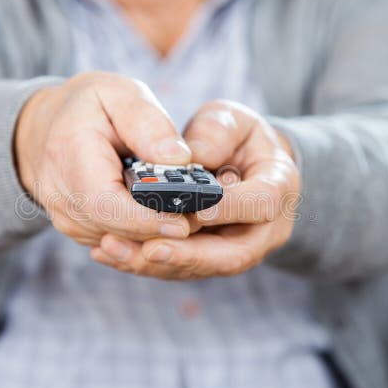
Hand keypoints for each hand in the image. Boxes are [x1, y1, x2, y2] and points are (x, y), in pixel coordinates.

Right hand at [15, 72, 192, 245]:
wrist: (47, 126)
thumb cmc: (89, 106)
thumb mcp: (120, 95)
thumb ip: (150, 124)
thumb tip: (179, 159)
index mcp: (69, 156)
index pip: (106, 203)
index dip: (146, 219)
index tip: (184, 221)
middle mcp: (62, 196)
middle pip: (117, 229)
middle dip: (160, 228)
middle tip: (199, 217)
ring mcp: (68, 218)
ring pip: (120, 242)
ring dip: (154, 233)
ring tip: (184, 210)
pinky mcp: (79, 230)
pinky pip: (117, 242)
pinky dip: (143, 233)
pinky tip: (162, 213)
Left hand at [90, 100, 300, 278]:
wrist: (242, 163)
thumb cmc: (236, 137)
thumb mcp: (231, 120)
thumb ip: (216, 133)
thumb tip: (191, 158)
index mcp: (278, 187)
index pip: (261, 204)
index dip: (230, 209)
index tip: (197, 210)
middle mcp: (263, 230)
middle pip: (230, 255)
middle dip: (187, 255)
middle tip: (147, 248)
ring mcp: (235, 250)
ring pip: (199, 268)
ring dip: (156, 264)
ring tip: (114, 250)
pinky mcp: (207, 260)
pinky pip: (177, 267)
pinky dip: (142, 262)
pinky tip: (108, 253)